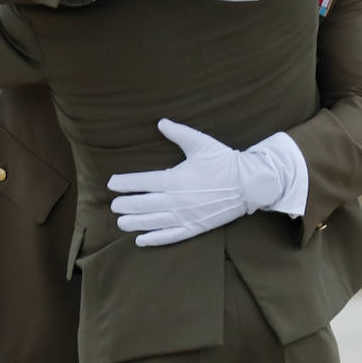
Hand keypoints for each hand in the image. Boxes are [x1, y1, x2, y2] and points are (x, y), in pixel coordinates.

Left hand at [108, 118, 307, 246]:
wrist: (249, 183)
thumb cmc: (225, 161)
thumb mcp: (201, 143)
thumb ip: (178, 133)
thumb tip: (160, 122)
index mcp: (176, 179)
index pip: (143, 182)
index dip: (125, 183)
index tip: (112, 183)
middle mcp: (177, 200)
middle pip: (143, 204)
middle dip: (125, 205)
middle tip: (114, 205)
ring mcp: (186, 216)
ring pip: (153, 222)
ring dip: (134, 223)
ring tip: (121, 223)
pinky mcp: (195, 228)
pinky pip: (170, 236)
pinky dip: (154, 239)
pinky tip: (141, 240)